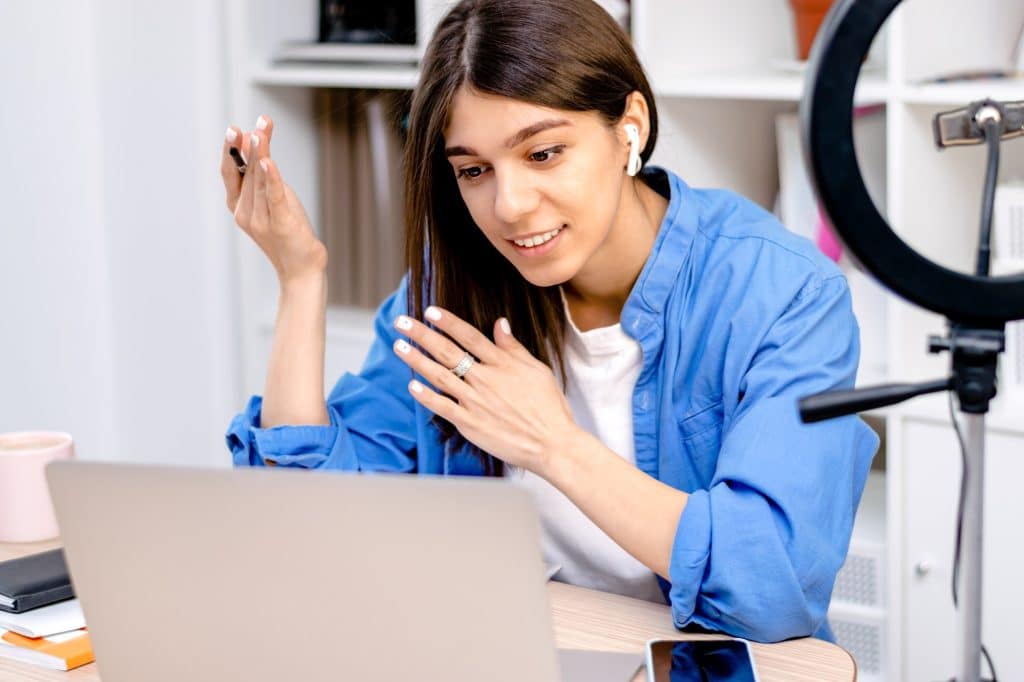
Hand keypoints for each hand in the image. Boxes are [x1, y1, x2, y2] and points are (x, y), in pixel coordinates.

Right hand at [221, 116, 326, 284]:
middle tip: (257, 122)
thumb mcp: (274, 202)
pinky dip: (270, 178)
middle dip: (250, 145)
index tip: (234, 130)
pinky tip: (269, 161)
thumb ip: (264, 179)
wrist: (300, 271)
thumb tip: (259, 148)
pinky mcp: (280, 224)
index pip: (231, 174)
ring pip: (259, 180)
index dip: (231, 151)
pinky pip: (274, 197)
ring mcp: (261, 220)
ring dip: (260, 153)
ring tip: (260, 131)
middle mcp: (245, 213)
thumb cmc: (288, 235)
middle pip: (247, 172)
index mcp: (239, 208)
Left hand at [391, 307, 582, 476]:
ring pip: (438, 375)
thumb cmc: (549, 407)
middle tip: (402, 322)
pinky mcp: (469, 423)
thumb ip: (514, 348)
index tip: (430, 311)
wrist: (551, 443)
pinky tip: (412, 385)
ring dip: (416, 359)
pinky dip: (425, 395)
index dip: (447, 322)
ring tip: (399, 345)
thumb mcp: (537, 370)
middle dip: (422, 334)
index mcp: (502, 363)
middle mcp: (484, 379)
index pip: (468, 336)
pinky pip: (441, 406)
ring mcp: (474, 401)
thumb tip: (500, 323)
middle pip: (447, 351)